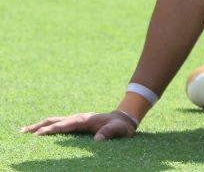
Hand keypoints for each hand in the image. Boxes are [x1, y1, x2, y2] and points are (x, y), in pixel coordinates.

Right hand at [20, 111, 137, 140]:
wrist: (124, 119)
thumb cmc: (121, 126)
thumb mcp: (118, 130)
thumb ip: (109, 133)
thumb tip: (98, 140)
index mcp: (84, 119)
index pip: (64, 125)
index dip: (51, 129)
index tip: (38, 134)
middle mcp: (78, 118)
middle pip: (55, 120)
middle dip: (39, 126)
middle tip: (23, 131)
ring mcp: (77, 119)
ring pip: (55, 121)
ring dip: (41, 125)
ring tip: (26, 131)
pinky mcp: (77, 123)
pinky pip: (60, 124)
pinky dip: (49, 126)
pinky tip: (42, 131)